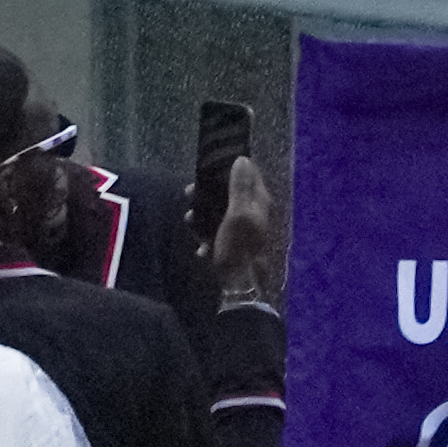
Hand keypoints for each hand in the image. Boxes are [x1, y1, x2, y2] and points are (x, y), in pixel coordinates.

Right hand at [189, 156, 274, 293]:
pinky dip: (207, 238)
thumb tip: (242, 157)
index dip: (228, 167)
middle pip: (229, 193)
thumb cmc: (239, 247)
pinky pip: (217, 234)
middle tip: (188, 194)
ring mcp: (244, 230)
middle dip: (208, 193)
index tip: (207, 167)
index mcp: (259, 202)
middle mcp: (254, 213)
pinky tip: (201, 248)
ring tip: (189, 221)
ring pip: (219, 213)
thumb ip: (240, 187)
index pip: (248, 172)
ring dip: (203, 217)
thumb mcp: (238, 214)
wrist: (240, 289)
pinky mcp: (234, 246)